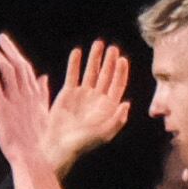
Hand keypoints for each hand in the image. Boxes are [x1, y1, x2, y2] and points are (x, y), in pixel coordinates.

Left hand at [0, 34, 53, 167]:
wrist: (32, 157)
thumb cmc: (38, 141)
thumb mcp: (44, 113)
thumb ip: (42, 94)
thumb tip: (44, 77)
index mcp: (36, 96)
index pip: (28, 70)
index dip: (17, 55)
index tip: (9, 45)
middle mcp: (27, 95)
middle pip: (18, 65)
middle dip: (9, 50)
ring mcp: (15, 100)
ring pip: (8, 71)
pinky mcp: (3, 107)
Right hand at [39, 41, 131, 172]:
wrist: (60, 145)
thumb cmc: (83, 143)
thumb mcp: (104, 133)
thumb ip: (117, 120)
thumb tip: (127, 103)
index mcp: (108, 107)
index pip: (117, 85)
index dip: (121, 72)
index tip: (122, 59)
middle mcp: (97, 99)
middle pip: (106, 75)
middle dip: (110, 61)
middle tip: (113, 48)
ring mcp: (83, 94)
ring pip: (91, 72)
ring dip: (95, 58)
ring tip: (98, 44)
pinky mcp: (68, 93)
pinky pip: (73, 74)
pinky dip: (75, 63)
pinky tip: (78, 52)